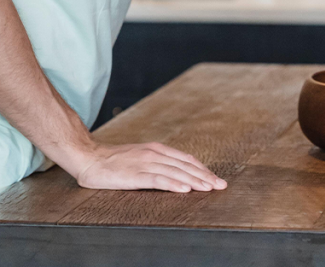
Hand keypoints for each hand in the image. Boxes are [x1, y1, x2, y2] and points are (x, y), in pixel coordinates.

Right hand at [72, 142, 227, 192]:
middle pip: (185, 166)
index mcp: (157, 149)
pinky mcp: (135, 174)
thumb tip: (178, 172)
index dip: (202, 169)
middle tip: (220, 185)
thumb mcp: (141, 156)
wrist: (88, 158)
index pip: (186, 159)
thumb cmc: (114, 160)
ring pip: (176, 172)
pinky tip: (185, 189)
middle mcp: (154, 154)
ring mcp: (145, 163)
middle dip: (204, 176)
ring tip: (208, 188)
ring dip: (194, 181)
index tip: (215, 178)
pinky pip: (158, 179)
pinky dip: (173, 184)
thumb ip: (158, 162)